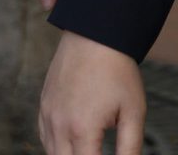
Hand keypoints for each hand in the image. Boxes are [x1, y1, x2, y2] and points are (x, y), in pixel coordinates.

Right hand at [39, 31, 145, 154]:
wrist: (94, 34)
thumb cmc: (118, 71)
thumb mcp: (133, 113)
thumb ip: (130, 149)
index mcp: (82, 129)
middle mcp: (59, 124)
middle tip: (97, 152)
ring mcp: (48, 113)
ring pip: (51, 153)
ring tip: (88, 150)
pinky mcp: (44, 103)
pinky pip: (44, 136)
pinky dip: (56, 146)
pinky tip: (71, 146)